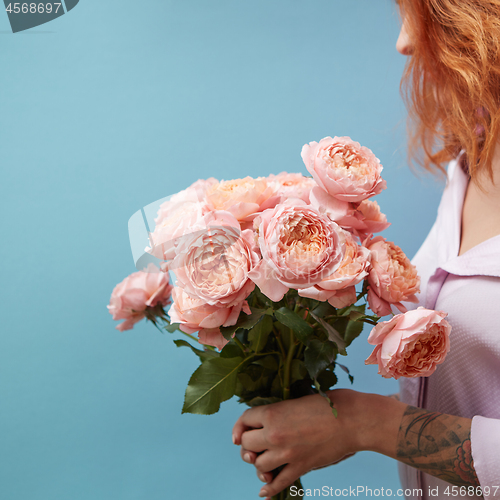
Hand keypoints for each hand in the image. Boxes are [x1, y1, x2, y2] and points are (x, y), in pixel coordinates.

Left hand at [232, 389, 369, 498]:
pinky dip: (270, 489)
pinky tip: (264, 493)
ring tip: (264, 460)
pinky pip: (279, 483)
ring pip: (258, 465)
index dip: (241, 425)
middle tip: (256, 444)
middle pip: (246, 444)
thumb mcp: (298, 399)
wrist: (353, 420)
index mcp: (273, 413)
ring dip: (259, 463)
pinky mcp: (300, 467)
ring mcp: (287, 453)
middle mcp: (274, 434)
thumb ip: (280, 411)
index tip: (241, 432)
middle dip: (248, 444)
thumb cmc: (329, 403)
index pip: (245, 420)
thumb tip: (269, 419)